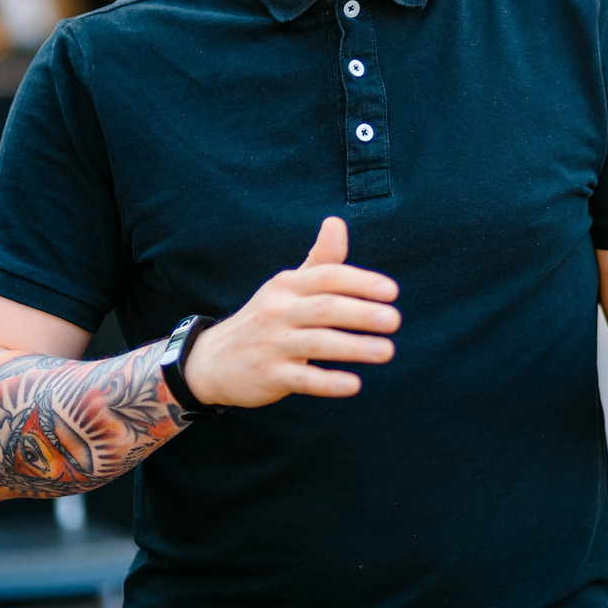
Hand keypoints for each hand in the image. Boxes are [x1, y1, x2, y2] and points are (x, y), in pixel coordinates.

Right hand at [180, 217, 398, 407]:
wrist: (212, 361)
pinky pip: (303, 380)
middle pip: (325, 308)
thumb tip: (338, 221)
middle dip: (362, 313)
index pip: (328, 276)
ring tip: (387, 351)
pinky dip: (328, 382)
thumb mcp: (286, 286)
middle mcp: (278, 311)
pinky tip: (355, 385)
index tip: (392, 292)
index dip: (361, 281)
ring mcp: (272, 344)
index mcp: (287, 285)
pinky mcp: (269, 375)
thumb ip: (319, 260)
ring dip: (354, 347)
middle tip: (395, 320)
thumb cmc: (265, 318)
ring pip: (318, 343)